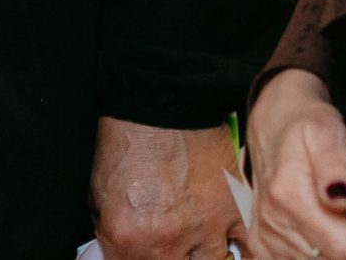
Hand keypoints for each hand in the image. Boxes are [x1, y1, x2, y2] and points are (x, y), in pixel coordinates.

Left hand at [91, 116, 245, 259]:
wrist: (160, 101)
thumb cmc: (127, 140)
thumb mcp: (99, 193)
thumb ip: (113, 234)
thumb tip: (122, 253)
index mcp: (128, 239)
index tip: (140, 253)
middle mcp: (167, 243)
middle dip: (170, 257)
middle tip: (169, 244)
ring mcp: (205, 229)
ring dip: (202, 256)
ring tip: (194, 242)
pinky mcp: (234, 211)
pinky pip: (245, 249)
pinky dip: (237, 249)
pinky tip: (226, 243)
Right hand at [246, 72, 345, 259]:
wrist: (272, 127)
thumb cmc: (307, 126)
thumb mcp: (325, 129)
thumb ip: (334, 164)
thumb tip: (342, 199)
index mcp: (288, 195)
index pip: (345, 248)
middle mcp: (273, 223)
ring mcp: (266, 238)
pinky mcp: (263, 248)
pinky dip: (323, 257)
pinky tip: (334, 238)